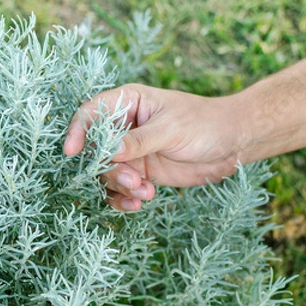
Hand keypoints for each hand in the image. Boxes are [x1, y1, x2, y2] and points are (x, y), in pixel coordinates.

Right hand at [63, 84, 242, 210]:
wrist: (233, 144)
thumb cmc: (205, 123)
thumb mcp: (172, 129)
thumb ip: (140, 141)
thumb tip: (109, 151)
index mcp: (128, 103)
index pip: (91, 113)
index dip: (77, 130)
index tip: (72, 152)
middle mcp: (124, 128)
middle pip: (95, 150)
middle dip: (109, 169)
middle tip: (132, 180)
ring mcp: (130, 152)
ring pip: (106, 173)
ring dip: (120, 186)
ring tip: (145, 192)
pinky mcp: (139, 172)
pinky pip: (119, 188)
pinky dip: (125, 198)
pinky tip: (141, 202)